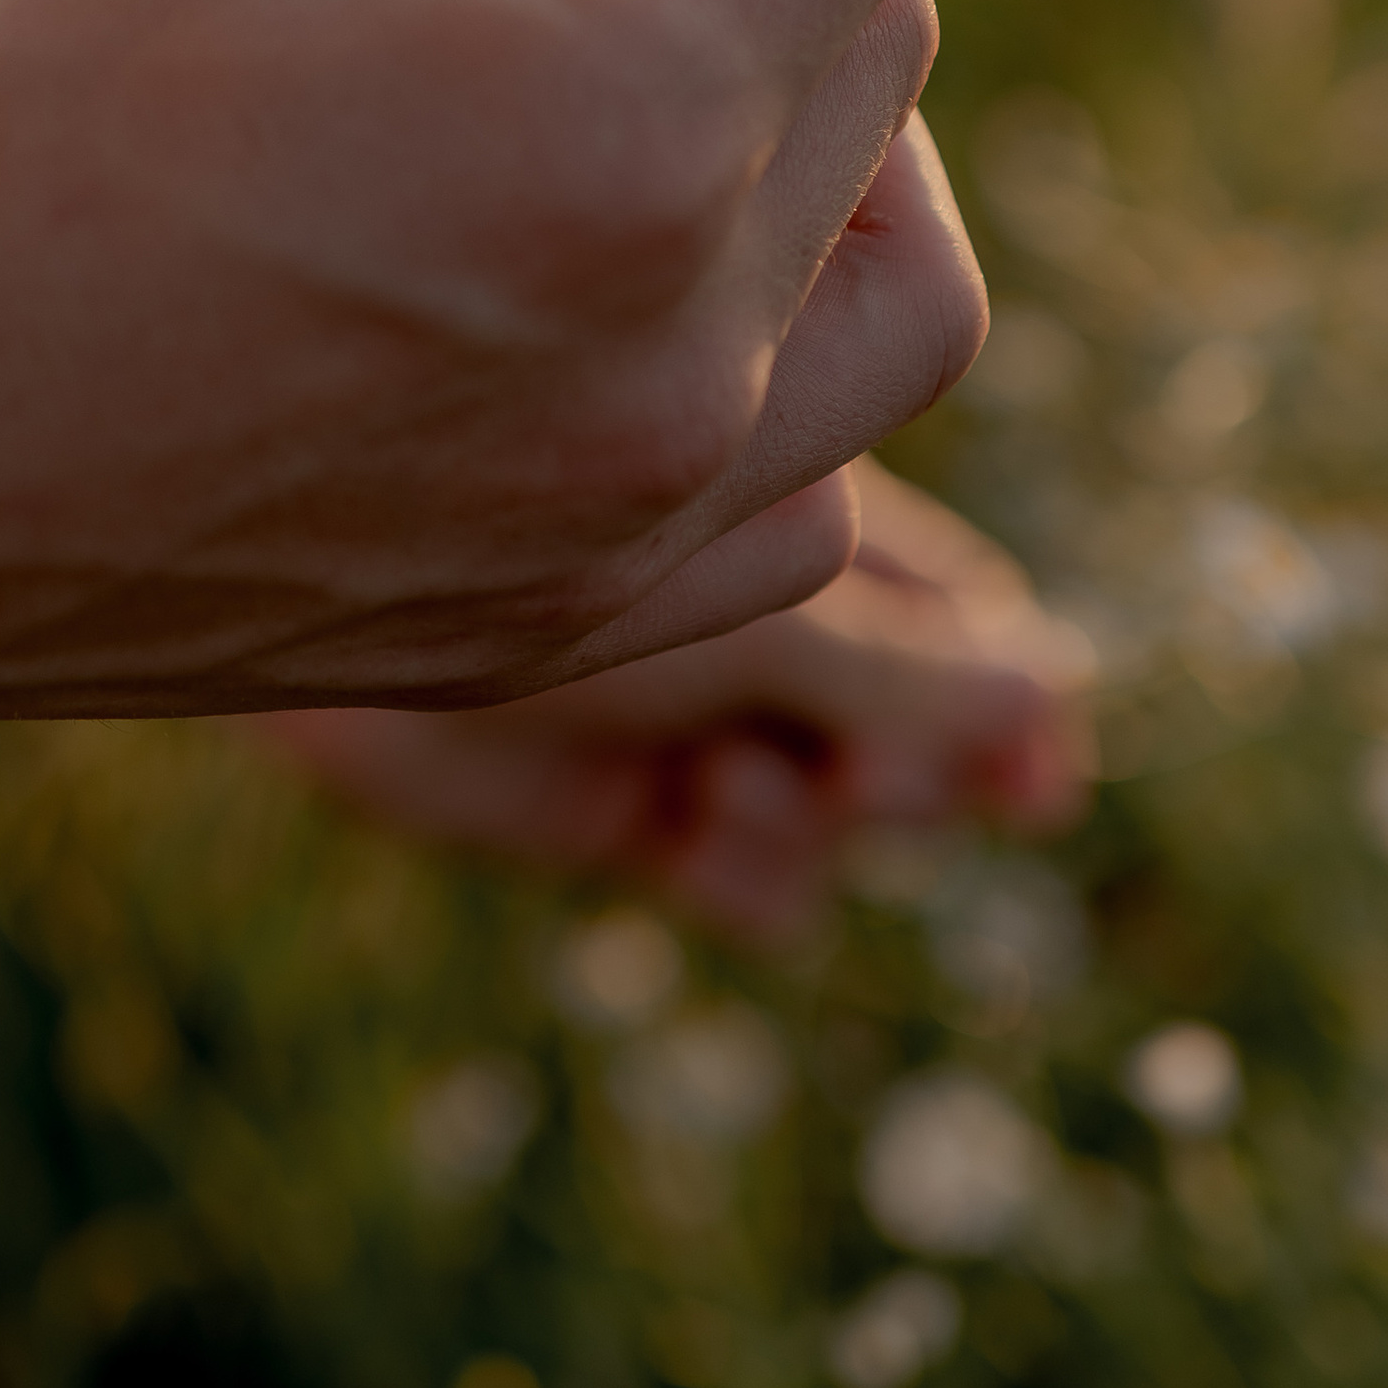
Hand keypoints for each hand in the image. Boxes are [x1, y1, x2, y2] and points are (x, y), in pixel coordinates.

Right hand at [0, 0, 986, 985]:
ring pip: (904, 283)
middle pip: (884, 46)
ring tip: (688, 12)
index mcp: (619, 143)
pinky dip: (789, 328)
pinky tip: (652, 237)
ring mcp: (640, 530)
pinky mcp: (569, 625)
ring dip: (850, 111)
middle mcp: (685, 364)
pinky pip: (808, 471)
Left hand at [262, 458, 1091, 938]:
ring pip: (830, 809)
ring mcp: (690, 711)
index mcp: (801, 515)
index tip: (1039, 769)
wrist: (333, 592)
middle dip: (911, 766)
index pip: (954, 612)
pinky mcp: (620, 804)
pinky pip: (744, 870)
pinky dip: (750, 872)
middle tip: (871, 782)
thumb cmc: (546, 536)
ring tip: (743, 785)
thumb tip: (1054, 698)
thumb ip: (897, 665)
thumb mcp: (757, 601)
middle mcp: (754, 616)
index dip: (1003, 693)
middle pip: (904, 721)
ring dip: (816, 822)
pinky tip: (702, 830)